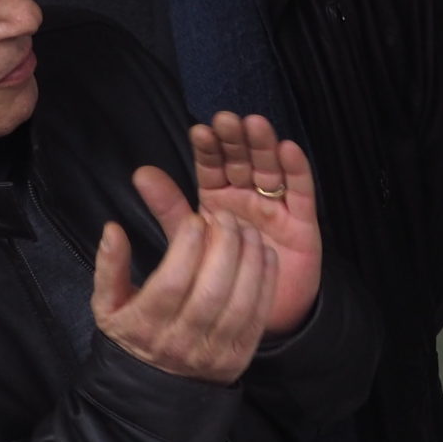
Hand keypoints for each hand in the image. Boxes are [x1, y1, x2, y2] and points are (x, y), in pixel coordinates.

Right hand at [91, 171, 277, 382]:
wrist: (155, 389)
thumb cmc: (132, 334)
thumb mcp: (108, 304)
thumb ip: (109, 266)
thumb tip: (112, 229)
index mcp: (144, 326)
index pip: (172, 283)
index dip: (187, 246)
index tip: (196, 218)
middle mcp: (179, 343)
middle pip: (210, 290)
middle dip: (224, 246)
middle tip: (225, 218)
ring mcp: (212, 353)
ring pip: (239, 302)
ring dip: (249, 260)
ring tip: (247, 230)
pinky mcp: (238, 357)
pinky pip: (258, 316)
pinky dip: (266, 281)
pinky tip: (264, 253)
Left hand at [188, 113, 321, 335]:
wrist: (251, 320)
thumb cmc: (219, 280)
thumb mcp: (189, 243)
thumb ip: (168, 208)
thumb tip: (140, 172)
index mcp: (218, 200)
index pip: (213, 167)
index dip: (208, 149)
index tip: (199, 132)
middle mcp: (247, 199)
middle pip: (242, 162)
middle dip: (235, 140)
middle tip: (227, 120)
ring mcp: (275, 208)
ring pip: (270, 170)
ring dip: (263, 146)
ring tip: (254, 125)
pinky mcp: (302, 222)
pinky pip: (301, 192)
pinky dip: (297, 170)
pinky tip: (287, 149)